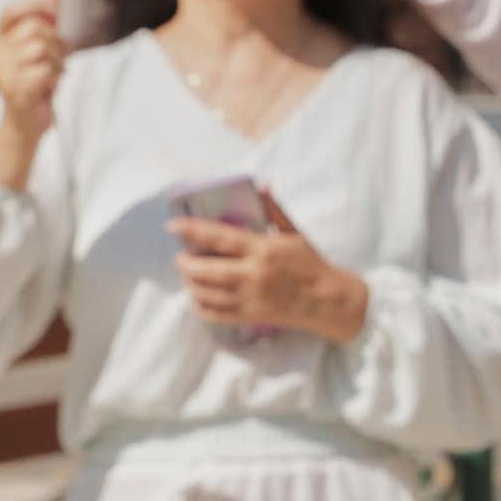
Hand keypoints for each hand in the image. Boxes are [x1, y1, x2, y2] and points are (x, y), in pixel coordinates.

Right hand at [0, 0, 65, 139]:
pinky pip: (45, 70)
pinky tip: (48, 88)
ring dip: (59, 62)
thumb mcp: (43, 48)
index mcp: (0, 41)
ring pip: (42, 48)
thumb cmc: (37, 82)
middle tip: (60, 59)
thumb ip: (47, 21)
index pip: (10, 12)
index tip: (54, 12)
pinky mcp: (14, 89)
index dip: (34, 6)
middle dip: (58, 42)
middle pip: (36, 28)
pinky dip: (55, 78)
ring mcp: (2, 72)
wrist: (27, 121)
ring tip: (53, 74)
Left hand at [169, 188, 367, 341]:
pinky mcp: (250, 316)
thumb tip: (262, 184)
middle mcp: (254, 274)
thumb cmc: (311, 263)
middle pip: (205, 270)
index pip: (219, 238)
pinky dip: (200, 306)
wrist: (328, 300)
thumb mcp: (295, 233)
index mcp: (263, 249)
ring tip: (189, 276)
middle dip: (186, 263)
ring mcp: (250, 298)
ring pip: (206, 293)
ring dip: (191, 284)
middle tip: (181, 257)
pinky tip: (199, 298)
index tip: (172, 225)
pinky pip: (215, 314)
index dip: (192, 230)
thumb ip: (274, 210)